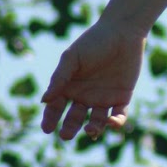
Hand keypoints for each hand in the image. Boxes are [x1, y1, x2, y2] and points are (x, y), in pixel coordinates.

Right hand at [40, 19, 144, 142]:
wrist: (122, 31)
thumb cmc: (94, 41)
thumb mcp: (72, 58)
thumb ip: (59, 78)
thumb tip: (44, 100)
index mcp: (69, 86)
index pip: (56, 108)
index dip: (50, 119)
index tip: (46, 129)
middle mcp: (84, 95)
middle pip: (74, 119)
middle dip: (69, 128)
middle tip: (66, 135)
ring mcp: (103, 98)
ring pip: (96, 121)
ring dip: (93, 128)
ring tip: (90, 130)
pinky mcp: (122, 97)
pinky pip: (119, 116)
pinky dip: (116, 123)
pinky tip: (111, 122)